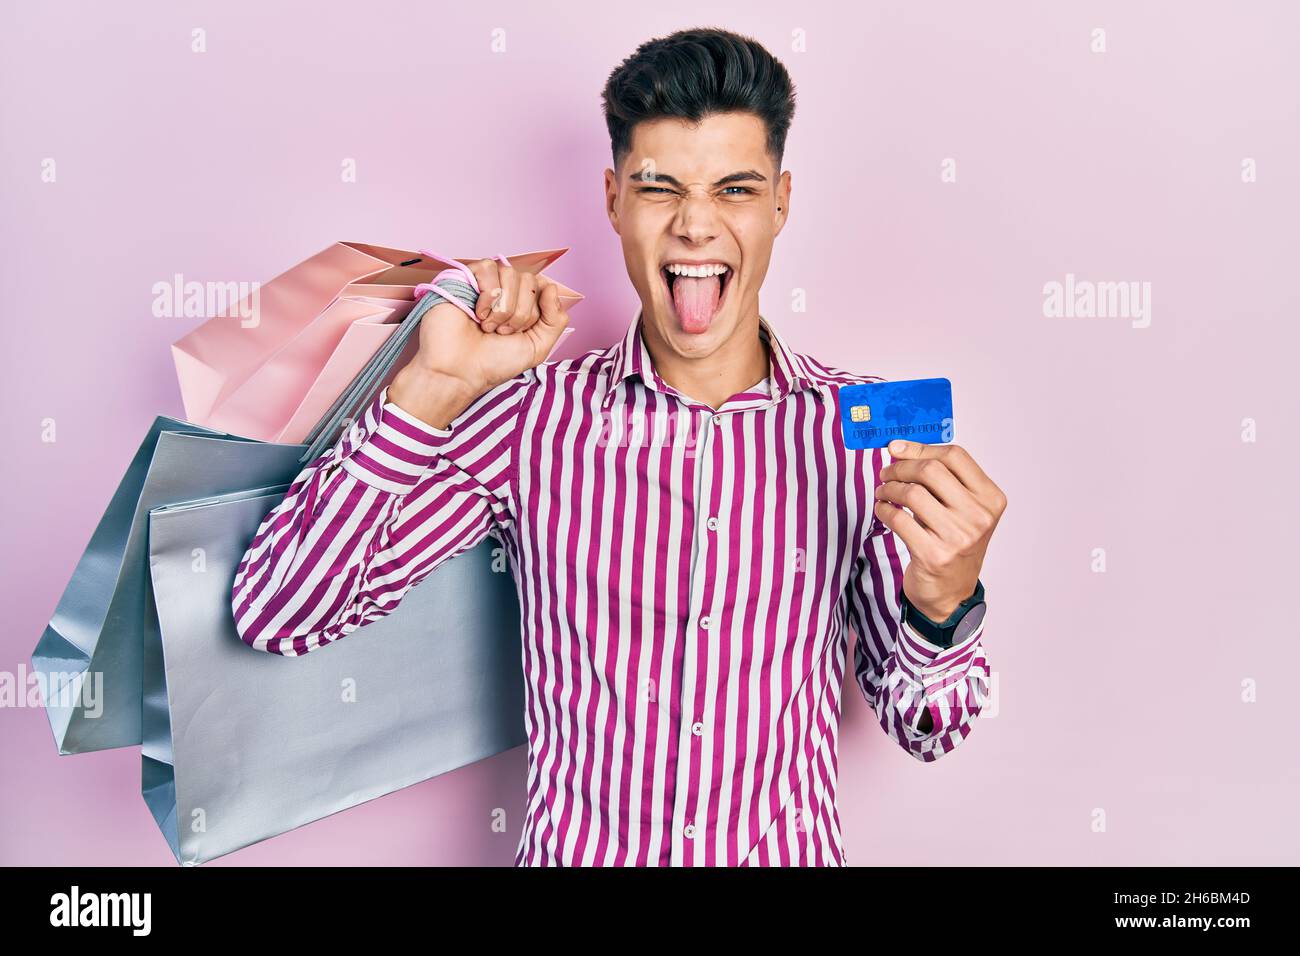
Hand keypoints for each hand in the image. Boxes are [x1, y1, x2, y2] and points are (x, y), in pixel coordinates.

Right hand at [389, 258, 571, 426]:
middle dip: (520, 313)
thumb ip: (555, 320)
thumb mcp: (537, 347)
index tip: (521, 332)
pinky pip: (489, 268)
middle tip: (502, 333)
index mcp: (522, 305)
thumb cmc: (493, 363)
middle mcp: (505, 292)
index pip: (543, 287)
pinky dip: (488, 296)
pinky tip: (478, 314)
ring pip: (511, 274)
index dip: (536, 311)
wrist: (460, 371)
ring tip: (489, 327)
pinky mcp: (465, 277)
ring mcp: (485, 284)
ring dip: (504, 308)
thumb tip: (552, 287)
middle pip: (530, 281)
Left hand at [873, 440, 1006, 620]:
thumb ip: (939, 479)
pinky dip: (883, 510)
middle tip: (886, 473)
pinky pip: (898, 519)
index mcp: (991, 499)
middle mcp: (979, 517)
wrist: (951, 593)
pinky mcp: (933, 555)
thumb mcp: (959, 509)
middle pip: (931, 471)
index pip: (954, 456)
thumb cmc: (953, 544)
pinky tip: (883, 510)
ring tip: (883, 492)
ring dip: (888, 488)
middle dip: (900, 467)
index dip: (921, 448)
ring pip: (912, 493)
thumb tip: (900, 448)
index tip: (898, 448)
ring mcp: (958, 537)